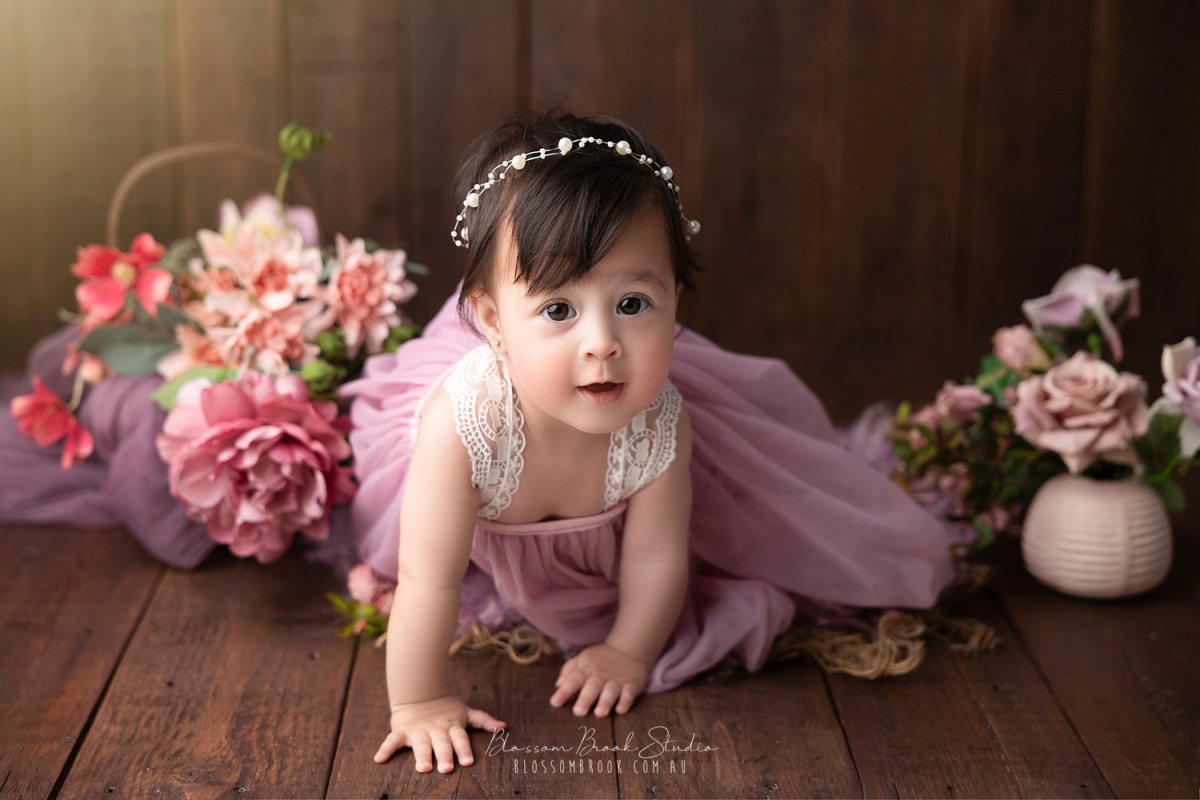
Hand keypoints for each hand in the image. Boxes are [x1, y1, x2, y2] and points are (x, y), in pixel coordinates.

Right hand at [373, 695, 505, 772]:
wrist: (420, 694)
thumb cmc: (447, 709)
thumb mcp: (466, 713)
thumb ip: (483, 720)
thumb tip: (504, 726)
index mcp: (451, 726)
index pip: (460, 738)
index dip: (464, 749)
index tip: (468, 761)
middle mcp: (436, 729)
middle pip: (441, 743)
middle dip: (445, 754)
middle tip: (447, 768)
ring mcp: (418, 730)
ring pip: (421, 743)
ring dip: (422, 755)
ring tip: (423, 767)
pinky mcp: (402, 731)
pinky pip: (392, 740)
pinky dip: (386, 749)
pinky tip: (379, 759)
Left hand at [549, 643, 651, 716]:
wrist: (628, 647)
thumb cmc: (600, 659)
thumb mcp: (583, 659)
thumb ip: (569, 670)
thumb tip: (558, 685)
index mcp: (586, 669)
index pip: (573, 680)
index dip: (564, 691)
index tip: (554, 703)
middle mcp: (600, 675)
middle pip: (592, 687)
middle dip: (585, 699)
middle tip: (579, 712)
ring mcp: (616, 680)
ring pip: (610, 691)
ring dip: (605, 701)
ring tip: (600, 713)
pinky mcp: (632, 684)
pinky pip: (629, 693)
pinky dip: (625, 701)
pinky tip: (620, 710)